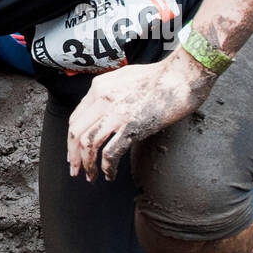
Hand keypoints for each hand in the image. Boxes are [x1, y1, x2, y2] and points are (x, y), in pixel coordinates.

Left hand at [66, 52, 214, 181]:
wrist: (181, 76)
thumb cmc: (160, 76)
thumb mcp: (126, 77)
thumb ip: (111, 92)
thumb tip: (105, 110)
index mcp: (99, 86)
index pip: (75, 118)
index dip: (71, 139)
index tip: (74, 152)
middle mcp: (103, 99)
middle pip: (76, 133)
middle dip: (73, 155)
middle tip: (75, 170)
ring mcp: (116, 113)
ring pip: (88, 144)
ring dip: (87, 164)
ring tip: (91, 177)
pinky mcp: (131, 126)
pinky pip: (110, 153)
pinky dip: (107, 168)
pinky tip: (110, 175)